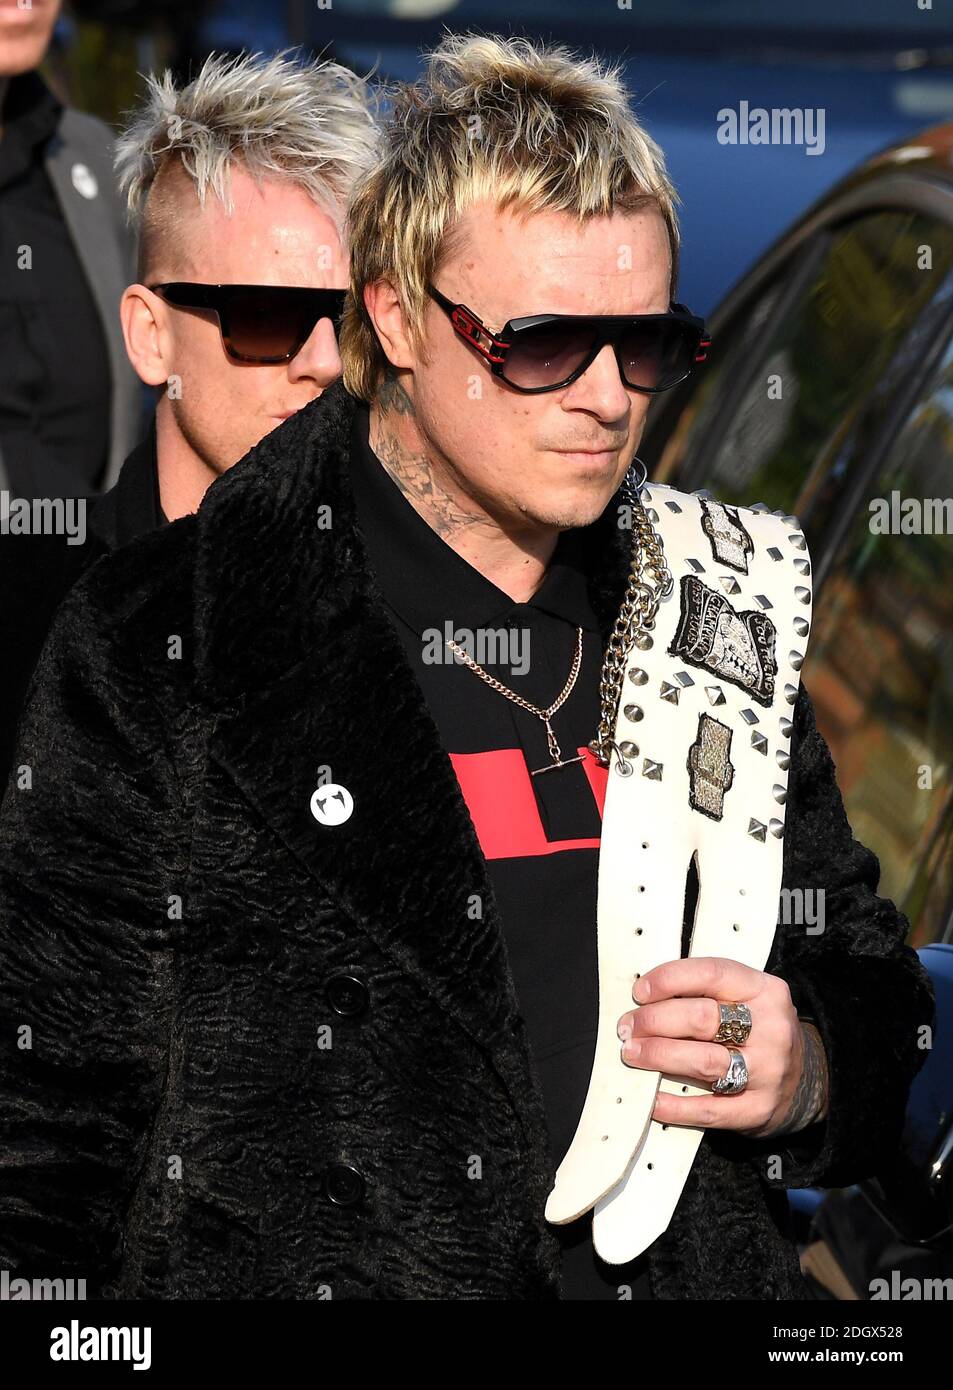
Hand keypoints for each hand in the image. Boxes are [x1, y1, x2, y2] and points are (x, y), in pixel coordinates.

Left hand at [616, 956, 829, 1138]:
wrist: (806, 1081)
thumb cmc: (760, 1031)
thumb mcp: (747, 999)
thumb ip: (707, 993)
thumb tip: (646, 997)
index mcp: (765, 991)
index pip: (711, 974)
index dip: (669, 980)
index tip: (640, 991)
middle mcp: (771, 1029)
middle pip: (702, 1018)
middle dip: (655, 1021)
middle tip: (628, 1027)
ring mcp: (768, 1071)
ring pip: (704, 1061)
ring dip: (659, 1056)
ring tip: (633, 1053)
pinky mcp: (758, 1109)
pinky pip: (709, 1109)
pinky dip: (674, 1105)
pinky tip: (652, 1099)